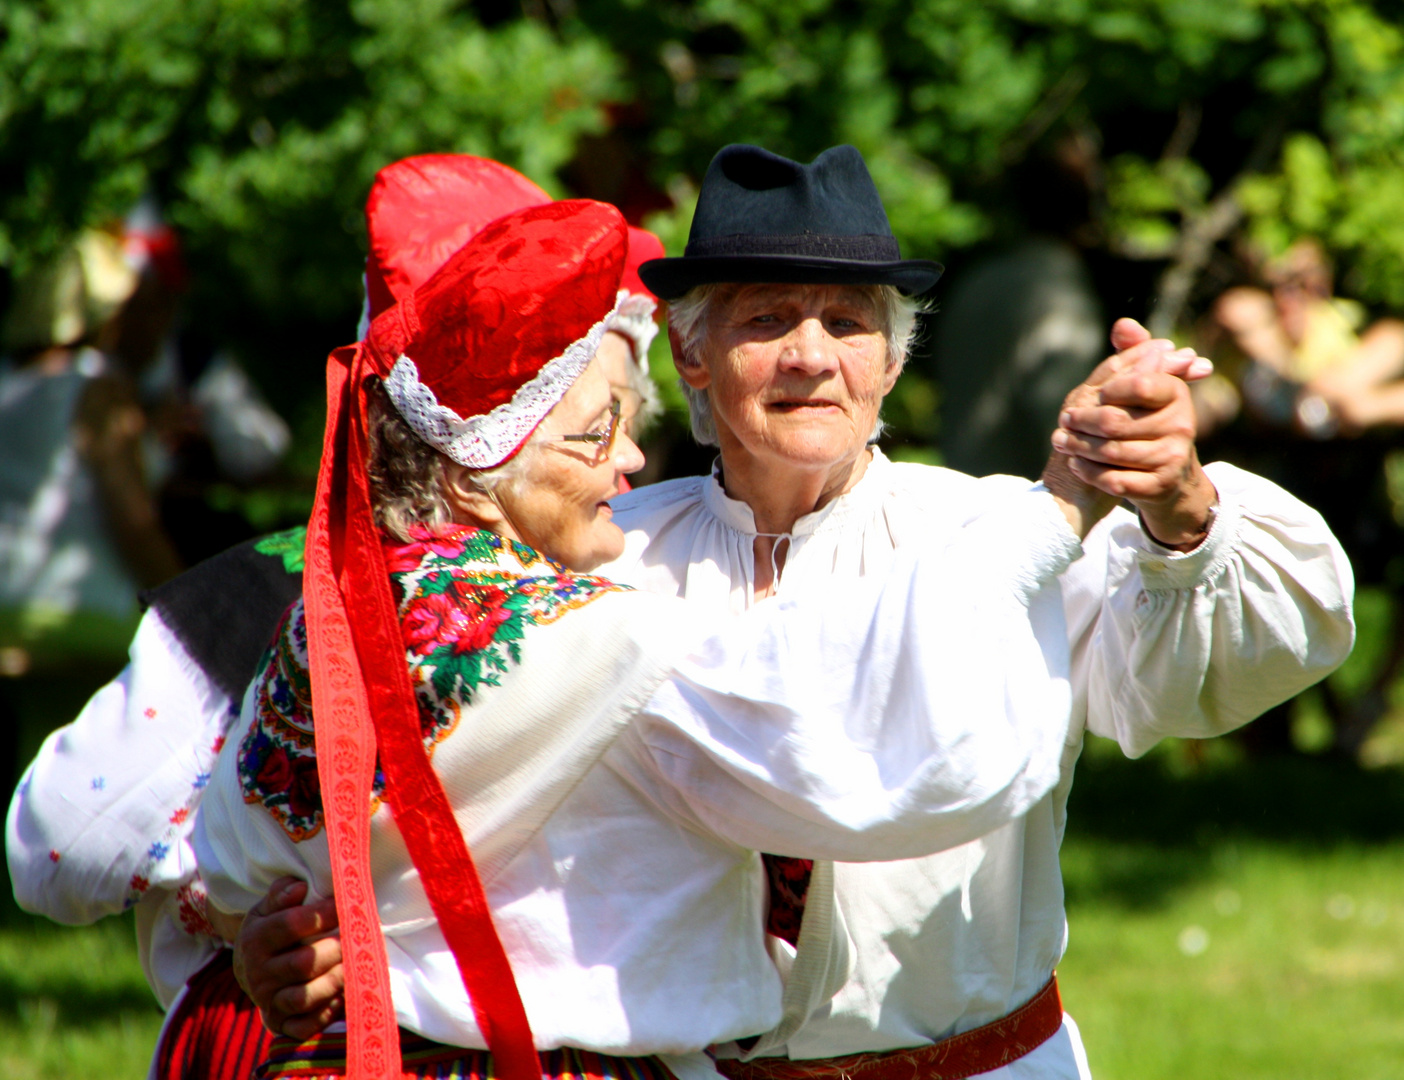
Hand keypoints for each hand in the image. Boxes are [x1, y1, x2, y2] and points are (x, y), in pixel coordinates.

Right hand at [232, 877, 344, 1038]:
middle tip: (357, 939)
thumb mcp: (266, 909)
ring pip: (304, 997)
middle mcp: (259, 973)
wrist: (248, 971)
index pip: (290, 924)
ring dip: (334, 982)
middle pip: (303, 964)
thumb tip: (299, 886)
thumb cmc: (268, 932)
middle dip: (335, 950)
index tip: (346, 905)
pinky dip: (326, 1014)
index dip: (322, 914)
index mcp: (256, 939)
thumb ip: (280, 894)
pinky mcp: (279, 1023)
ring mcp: (269, 1000)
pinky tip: (343, 995)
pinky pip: (304, 1025)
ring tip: (354, 965)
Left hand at [1048, 319, 1217, 549]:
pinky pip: (1114, 480)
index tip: (1095, 394)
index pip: (1138, 384)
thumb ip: (1131, 355)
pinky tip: (1076, 463)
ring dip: (1079, 446)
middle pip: (1114, 421)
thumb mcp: (1143, 387)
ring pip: (1110, 451)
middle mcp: (1181, 425)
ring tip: (1062, 441)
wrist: (1165, 477)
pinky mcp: (1158, 486)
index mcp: (1176, 394)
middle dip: (1083, 420)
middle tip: (1064, 420)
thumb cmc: (1147, 422)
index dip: (1110, 390)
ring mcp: (1171, 458)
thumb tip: (1122, 324)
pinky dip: (1089, 471)